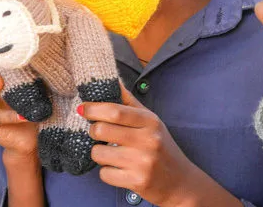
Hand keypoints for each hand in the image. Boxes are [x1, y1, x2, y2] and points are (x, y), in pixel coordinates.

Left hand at [84, 86, 227, 205]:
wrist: (180, 182)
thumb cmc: (161, 147)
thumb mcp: (151, 122)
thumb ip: (130, 103)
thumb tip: (112, 81)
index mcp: (150, 122)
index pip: (115, 111)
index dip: (94, 109)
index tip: (83, 109)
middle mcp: (148, 140)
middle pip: (101, 130)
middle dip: (93, 131)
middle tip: (98, 133)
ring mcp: (142, 162)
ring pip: (98, 153)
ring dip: (99, 153)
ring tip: (111, 153)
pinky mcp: (136, 181)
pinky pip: (104, 174)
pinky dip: (107, 172)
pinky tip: (119, 169)